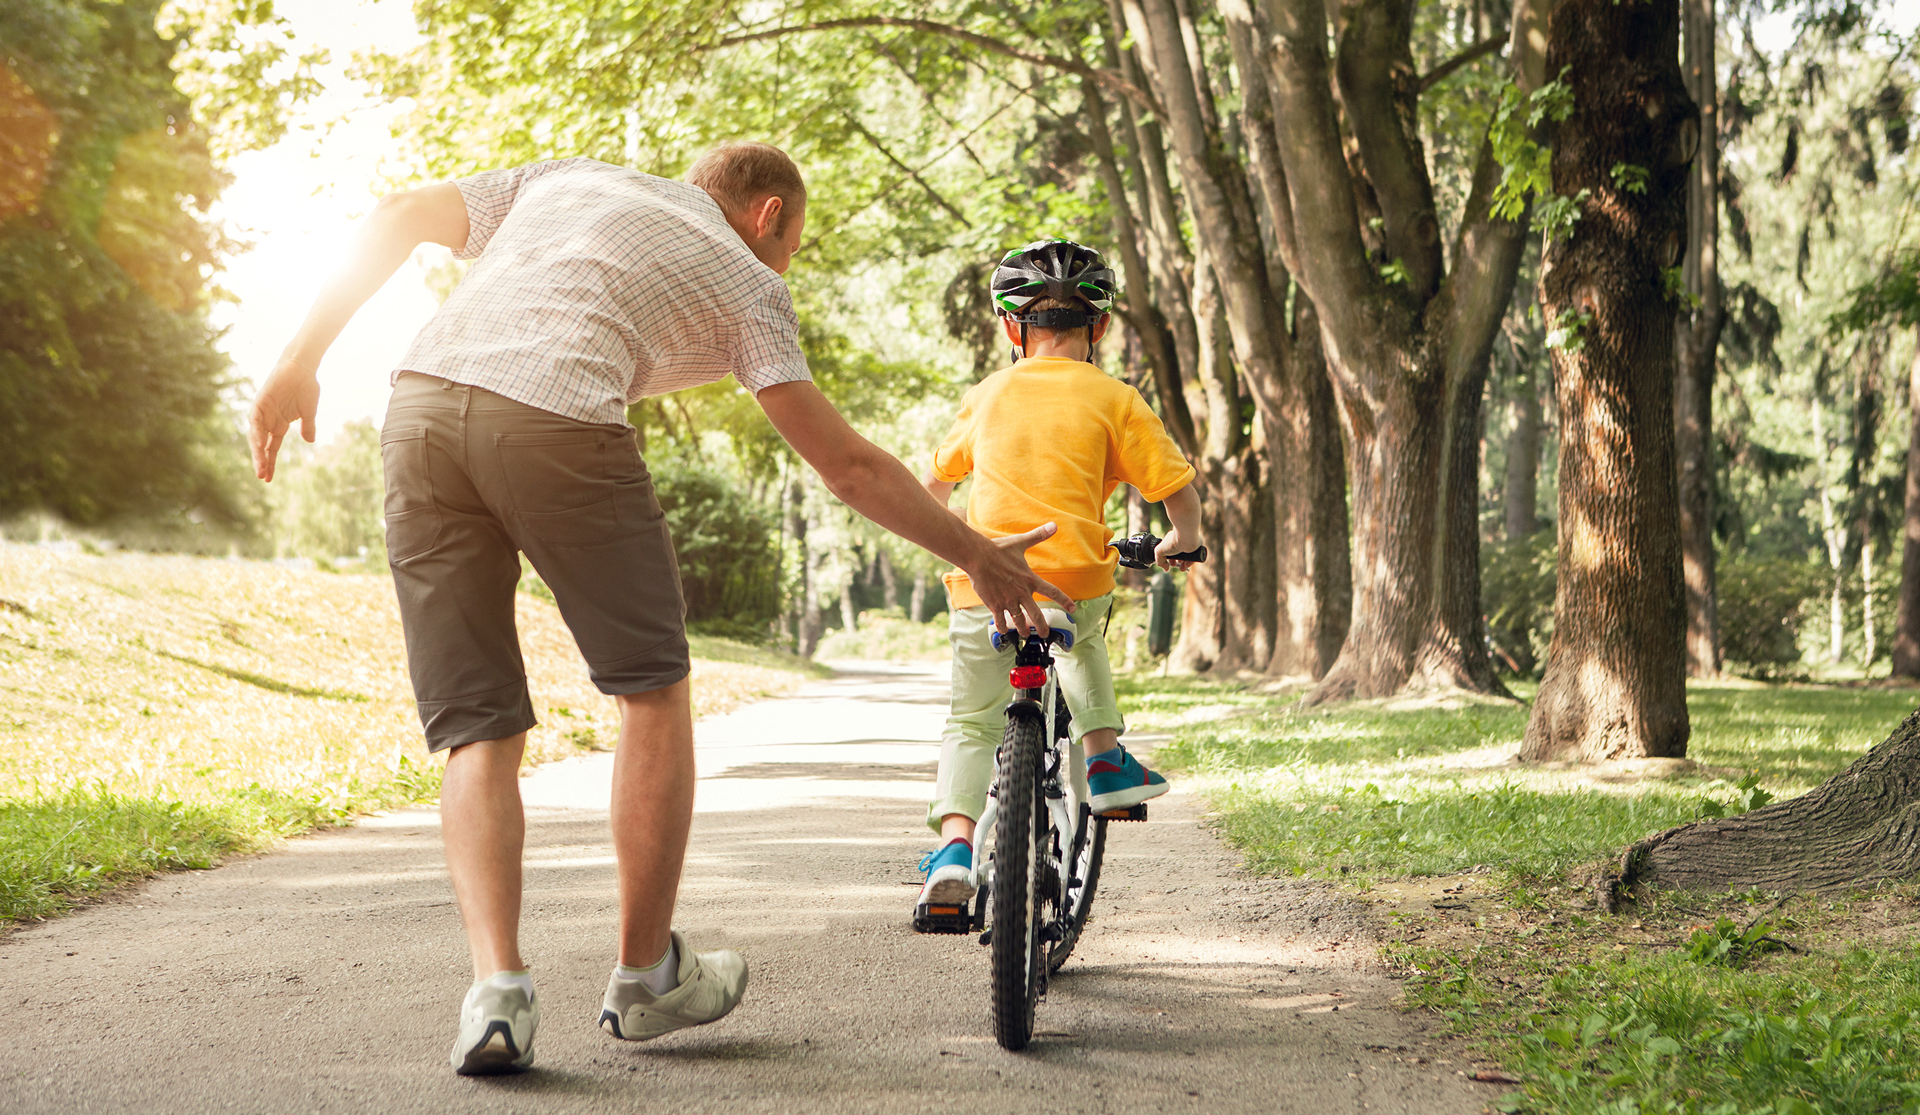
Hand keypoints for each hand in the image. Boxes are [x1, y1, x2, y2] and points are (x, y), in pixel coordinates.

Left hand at [249, 357, 319, 481]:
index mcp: (279, 424)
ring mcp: (263, 412)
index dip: (270, 462)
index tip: (268, 479)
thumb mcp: (308, 412)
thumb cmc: (306, 386)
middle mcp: (268, 420)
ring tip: (260, 467)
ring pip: (256, 436)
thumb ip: (308, 426)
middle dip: (262, 461)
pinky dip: (256, 433)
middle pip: (261, 445)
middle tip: (262, 477)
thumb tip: (309, 441)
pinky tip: (258, 446)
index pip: (272, 448)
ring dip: (257, 451)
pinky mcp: (260, 402)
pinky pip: (255, 421)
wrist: (302, 367)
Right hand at [964, 522, 1074, 635]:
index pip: (1053, 592)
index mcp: (1030, 580)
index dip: (1064, 600)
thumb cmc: (998, 549)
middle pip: (1036, 615)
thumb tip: (1054, 525)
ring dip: (1022, 629)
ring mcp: (1008, 601)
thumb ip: (1038, 535)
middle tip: (1044, 634)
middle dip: (1042, 627)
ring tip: (1024, 634)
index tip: (1073, 608)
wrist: (978, 557)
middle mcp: (1022, 593)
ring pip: (1019, 620)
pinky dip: (1002, 627)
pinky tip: (1002, 631)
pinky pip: (1000, 620)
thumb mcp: (1020, 542)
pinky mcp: (995, 605)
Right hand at [1155, 527, 1200, 570]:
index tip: (1170, 564)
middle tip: (1178, 566)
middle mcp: (1182, 542)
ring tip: (1183, 568)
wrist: (1186, 538)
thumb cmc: (1172, 542)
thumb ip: (1159, 561)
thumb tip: (1165, 569)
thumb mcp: (1160, 552)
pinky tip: (1187, 565)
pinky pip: (1196, 557)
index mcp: (1173, 541)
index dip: (1171, 560)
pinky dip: (1191, 562)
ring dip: (1185, 564)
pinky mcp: (1198, 547)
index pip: (1172, 551)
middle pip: (1181, 555)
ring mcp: (1190, 544)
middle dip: (1179, 563)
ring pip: (1189, 557)